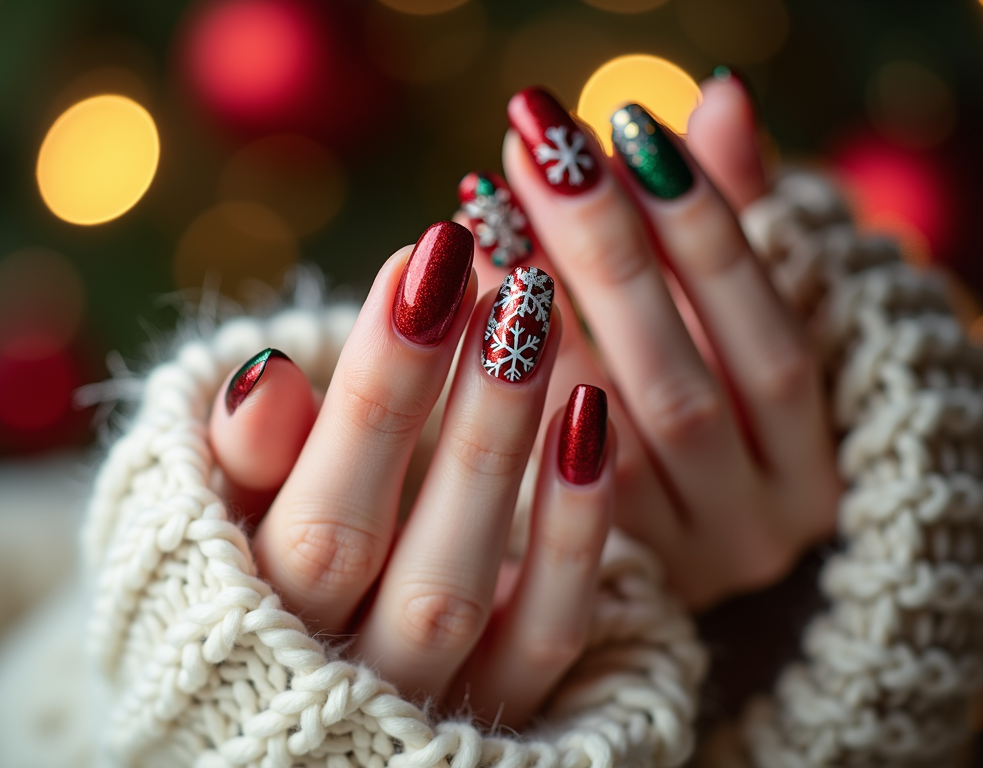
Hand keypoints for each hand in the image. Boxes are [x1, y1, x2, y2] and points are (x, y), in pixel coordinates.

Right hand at [207, 222, 616, 728]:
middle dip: (441, 404)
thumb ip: (242, 460)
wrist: (305, 697)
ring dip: (507, 450)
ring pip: (463, 586)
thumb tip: (268, 376)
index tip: (421, 257)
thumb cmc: (257, 566)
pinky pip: (547, 631)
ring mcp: (425, 697)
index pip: (312, 501)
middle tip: (501, 280)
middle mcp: (333, 666)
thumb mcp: (223, 512)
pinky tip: (592, 420)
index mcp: (252, 612)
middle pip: (380, 544)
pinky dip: (573, 535)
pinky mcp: (504, 704)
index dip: (371, 383)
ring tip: (539, 320)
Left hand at [458, 76, 839, 608]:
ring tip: (485, 211)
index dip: (700, 227)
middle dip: (605, 256)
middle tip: (540, 152)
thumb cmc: (724, 402)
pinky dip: (505, 388)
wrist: (702, 537)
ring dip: (537, 315)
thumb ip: (739, 218)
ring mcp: (675, 562)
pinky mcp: (596, 578)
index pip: (763, 330)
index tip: (628, 128)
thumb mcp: (746, 319)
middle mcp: (759, 520)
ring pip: (602, 438)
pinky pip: (540, 483)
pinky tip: (464, 304)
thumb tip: (721, 98)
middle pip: (676, 383)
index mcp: (816, 455)